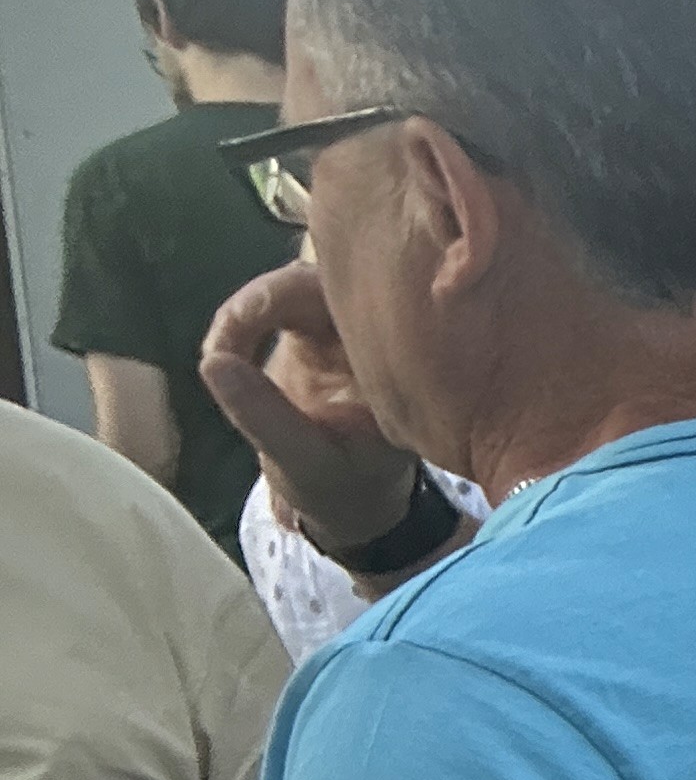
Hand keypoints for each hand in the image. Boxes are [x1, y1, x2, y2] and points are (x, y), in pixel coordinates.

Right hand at [201, 260, 417, 550]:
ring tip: (219, 358)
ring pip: (290, 286)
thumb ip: (265, 418)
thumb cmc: (344, 485)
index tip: (241, 326)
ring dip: (245, 313)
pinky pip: (272, 303)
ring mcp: (342, 327)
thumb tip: (213, 361)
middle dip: (261, 300)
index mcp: (397, 363)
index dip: (289, 296)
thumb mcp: (306, 464)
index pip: (354, 300)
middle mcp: (374, 335)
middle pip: (318, 280)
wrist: (352, 499)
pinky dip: (241, 323)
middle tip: (221, 346)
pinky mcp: (312, 329)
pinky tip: (224, 357)